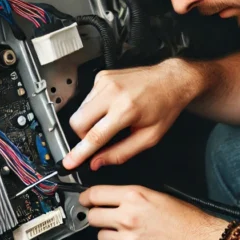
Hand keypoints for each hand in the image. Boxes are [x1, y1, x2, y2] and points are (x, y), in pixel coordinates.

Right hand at [63, 60, 203, 170]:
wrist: (171, 80)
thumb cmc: (164, 106)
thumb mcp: (149, 137)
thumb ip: (121, 152)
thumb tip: (98, 162)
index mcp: (126, 110)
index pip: (94, 136)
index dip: (79, 153)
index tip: (69, 162)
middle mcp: (113, 93)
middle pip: (78, 122)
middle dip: (83, 136)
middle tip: (98, 140)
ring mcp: (105, 82)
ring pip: (80, 111)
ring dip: (89, 122)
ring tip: (110, 121)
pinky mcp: (102, 77)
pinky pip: (87, 99)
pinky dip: (94, 108)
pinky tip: (110, 108)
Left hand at [79, 185, 227, 239]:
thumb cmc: (189, 221)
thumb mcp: (159, 196)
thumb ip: (132, 197)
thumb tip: (112, 200)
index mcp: (134, 198)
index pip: (94, 194)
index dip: (86, 198)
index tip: (84, 200)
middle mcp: (127, 218)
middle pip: (92, 217)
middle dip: (96, 216)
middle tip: (104, 218)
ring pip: (101, 237)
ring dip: (109, 235)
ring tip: (126, 234)